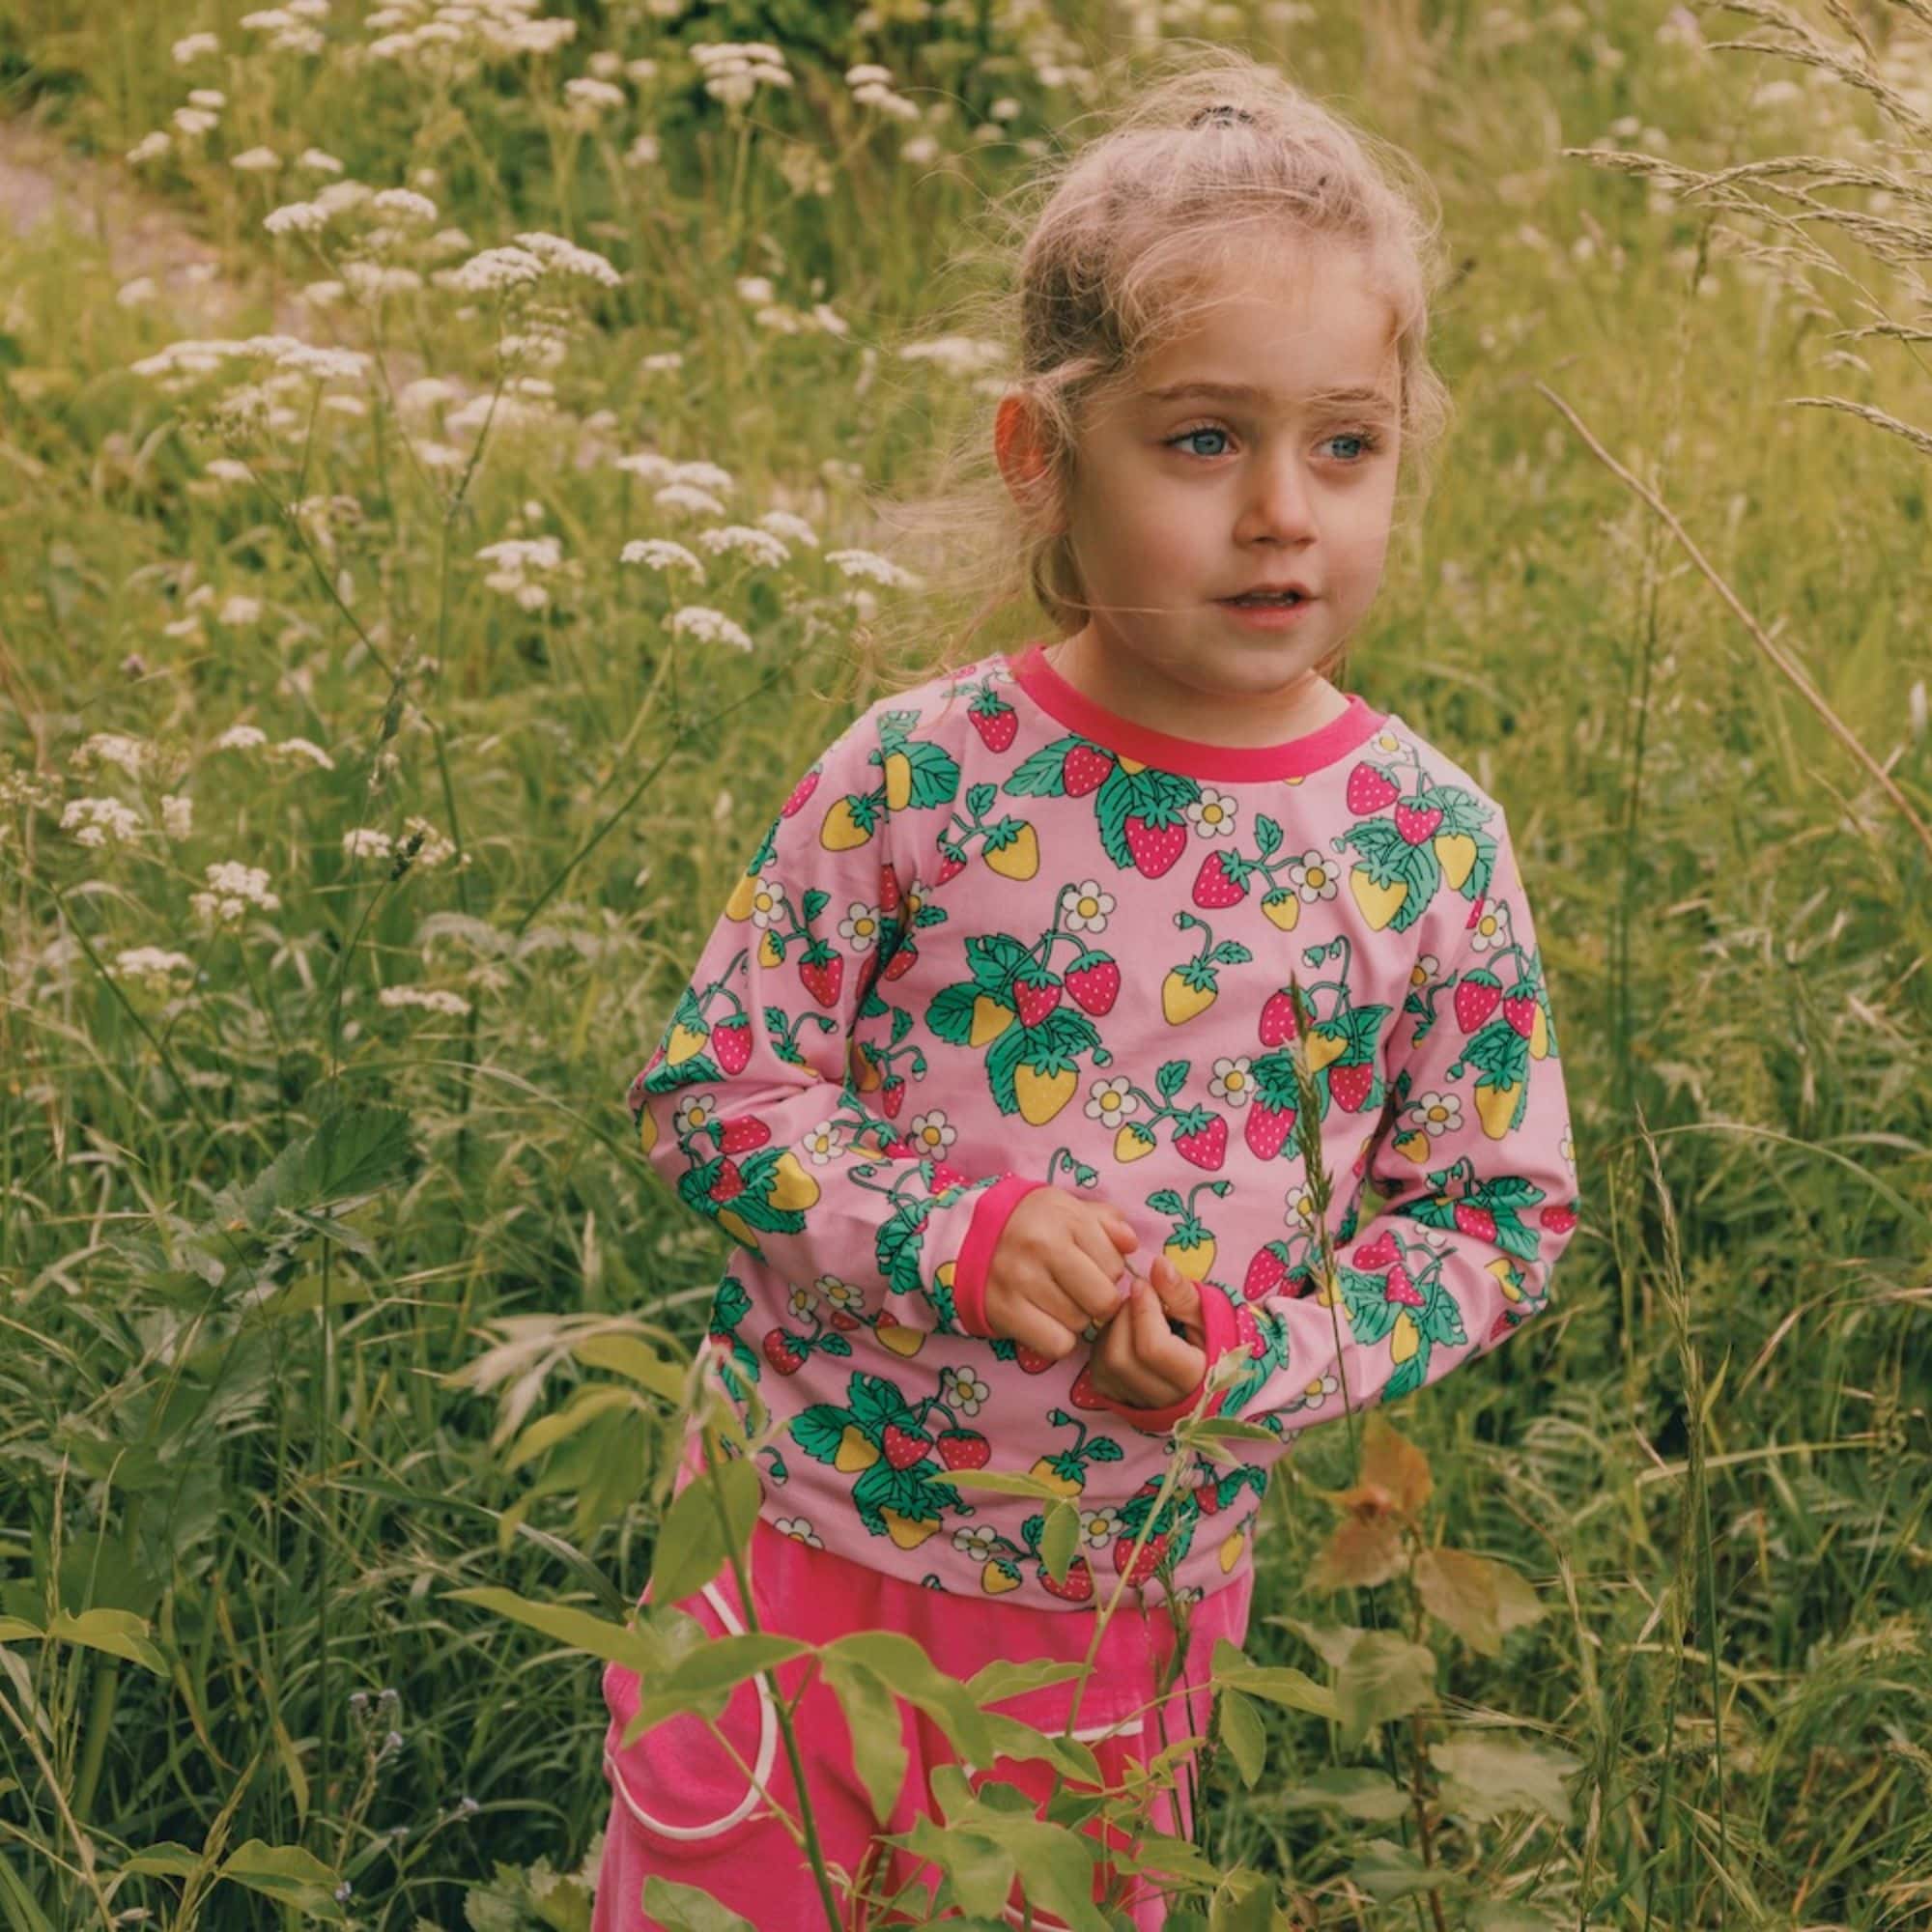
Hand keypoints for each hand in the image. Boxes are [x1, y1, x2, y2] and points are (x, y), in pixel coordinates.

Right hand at [980, 1186, 1139, 1361]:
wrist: (965, 1236)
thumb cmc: (1027, 1223)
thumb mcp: (1066, 1208)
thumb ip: (1106, 1221)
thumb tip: (1131, 1245)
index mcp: (1064, 1217)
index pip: (1115, 1265)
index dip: (1109, 1272)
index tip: (1091, 1269)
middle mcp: (1043, 1246)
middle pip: (1102, 1300)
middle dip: (1098, 1301)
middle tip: (1081, 1293)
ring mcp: (1021, 1280)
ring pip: (1079, 1323)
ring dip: (1075, 1319)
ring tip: (1057, 1301)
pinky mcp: (1004, 1311)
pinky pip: (1055, 1345)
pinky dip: (1056, 1339)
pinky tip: (1046, 1322)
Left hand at [1087, 1255, 1207, 1409]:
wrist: (1207, 1372)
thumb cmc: (1209, 1338)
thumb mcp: (1205, 1313)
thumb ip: (1181, 1291)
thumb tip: (1158, 1264)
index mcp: (1195, 1379)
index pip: (1152, 1348)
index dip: (1142, 1310)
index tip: (1143, 1285)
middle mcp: (1165, 1400)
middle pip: (1121, 1359)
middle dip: (1122, 1319)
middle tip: (1134, 1298)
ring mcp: (1140, 1405)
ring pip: (1105, 1368)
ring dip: (1110, 1332)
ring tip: (1130, 1314)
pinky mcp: (1121, 1402)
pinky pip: (1099, 1374)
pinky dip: (1103, 1347)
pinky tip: (1121, 1332)